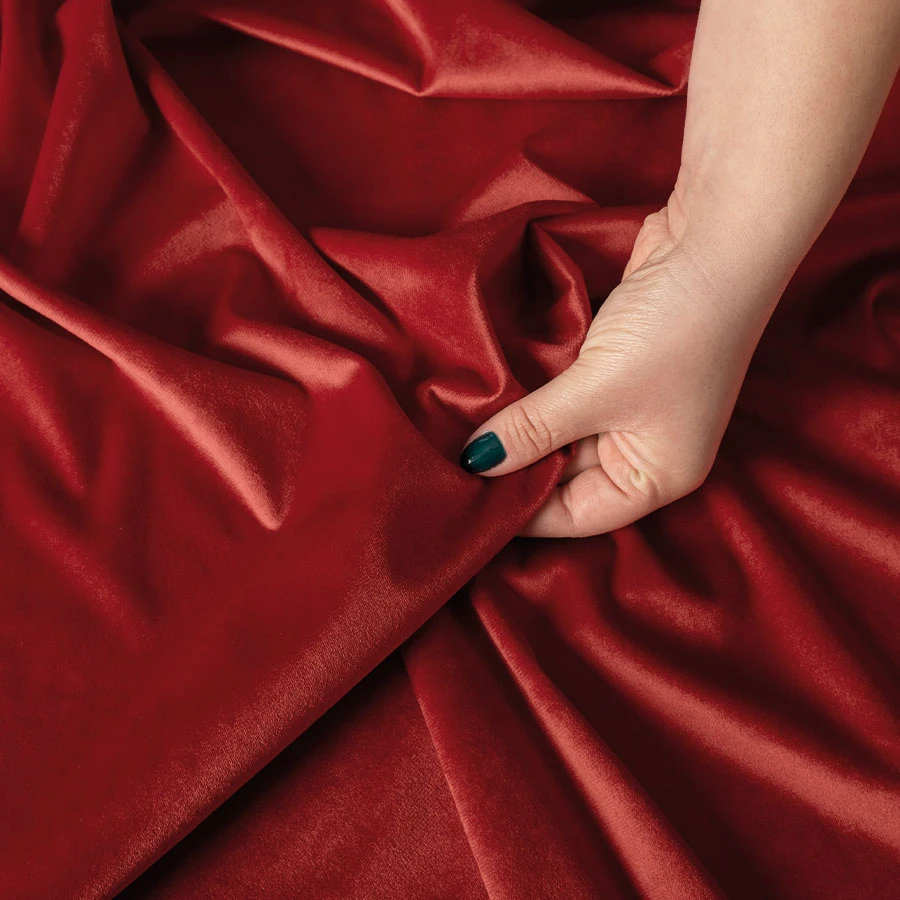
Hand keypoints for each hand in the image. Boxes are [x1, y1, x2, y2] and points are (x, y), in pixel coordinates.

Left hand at [459, 193, 780, 537]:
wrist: (715, 239)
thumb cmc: (675, 328)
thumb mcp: (597, 390)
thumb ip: (533, 429)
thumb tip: (478, 463)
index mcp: (655, 477)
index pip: (576, 516)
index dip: (521, 513)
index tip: (465, 504)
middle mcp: (643, 451)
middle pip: (563, 478)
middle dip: (513, 469)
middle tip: (450, 468)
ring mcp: (628, 408)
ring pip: (557, 435)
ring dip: (516, 430)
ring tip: (457, 436)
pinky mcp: (611, 370)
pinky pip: (561, 398)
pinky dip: (530, 397)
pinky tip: (486, 397)